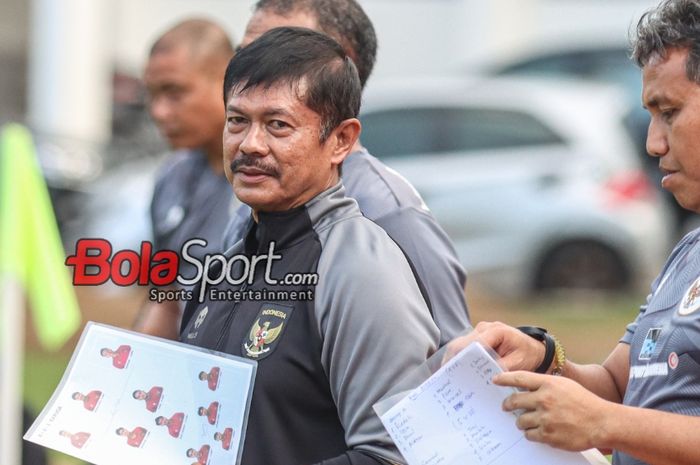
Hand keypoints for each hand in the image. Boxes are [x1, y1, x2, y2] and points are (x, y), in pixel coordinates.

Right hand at [443, 321, 545, 371]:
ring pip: (459, 344)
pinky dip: (457, 358)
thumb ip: (502, 367)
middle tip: (444, 376)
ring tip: (445, 376)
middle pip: (462, 343)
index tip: (455, 371)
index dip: (463, 357)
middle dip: (452, 359)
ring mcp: (479, 331)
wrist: (534, 349)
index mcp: (497, 331)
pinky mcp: (477, 337)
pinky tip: (451, 371)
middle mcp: (485, 328)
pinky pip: (463, 347)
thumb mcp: (519, 364)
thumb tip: (486, 376)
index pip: (475, 343)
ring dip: (452, 359)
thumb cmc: (528, 355)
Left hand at [494, 371, 610, 450]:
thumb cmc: (583, 402)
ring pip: (520, 421)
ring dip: (521, 421)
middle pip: (514, 401)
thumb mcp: (564, 385)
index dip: (504, 379)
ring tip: (529, 421)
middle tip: (506, 406)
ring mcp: (545, 418)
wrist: (601, 422)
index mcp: (548, 384)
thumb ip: (544, 385)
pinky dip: (531, 433)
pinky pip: (529, 435)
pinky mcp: (548, 435)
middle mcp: (544, 399)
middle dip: (507, 404)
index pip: (519, 378)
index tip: (495, 380)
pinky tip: (539, 430)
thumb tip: (524, 387)